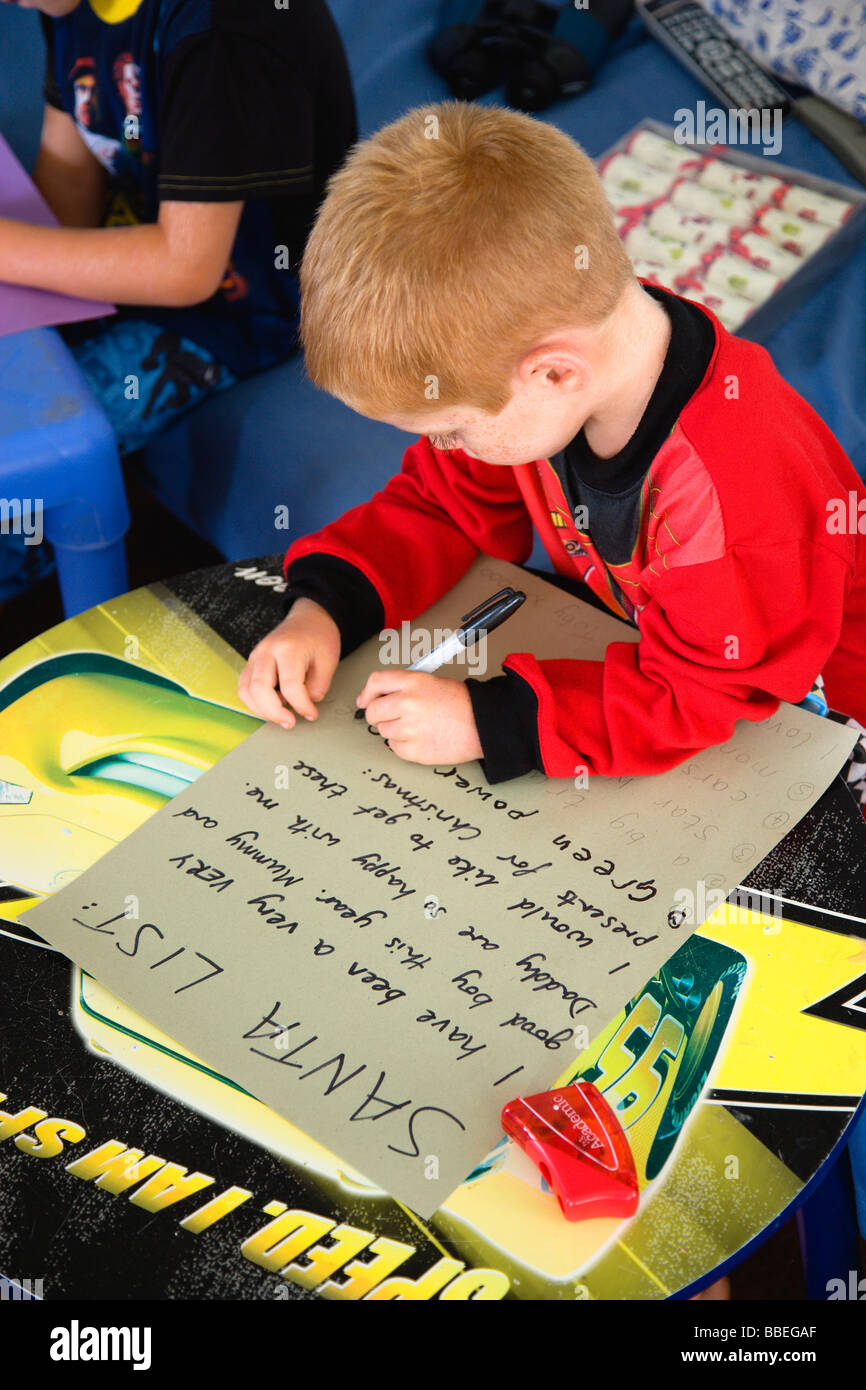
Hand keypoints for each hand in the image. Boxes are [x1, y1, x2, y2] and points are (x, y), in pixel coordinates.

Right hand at [238, 599, 339, 727]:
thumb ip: (318, 687)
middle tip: (291, 722)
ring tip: (281, 716)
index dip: (301, 706)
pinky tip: (271, 707)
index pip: (290, 686)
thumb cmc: (319, 636)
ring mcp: (256, 656)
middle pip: (260, 689)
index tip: (311, 714)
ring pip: (246, 691)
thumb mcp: (328, 661)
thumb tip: (304, 707)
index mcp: (289, 648)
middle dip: (275, 713)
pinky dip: (255, 702)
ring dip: (262, 710)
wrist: (309, 618)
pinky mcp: (252, 662)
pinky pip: (244, 687)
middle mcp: (267, 651)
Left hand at [356, 670, 482, 764]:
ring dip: (394, 730)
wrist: (484, 725)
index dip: (367, 693)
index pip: (375, 682)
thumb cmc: (463, 704)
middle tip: (389, 717)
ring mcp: (411, 729)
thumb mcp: (432, 682)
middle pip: (373, 711)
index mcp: (413, 682)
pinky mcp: (415, 750)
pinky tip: (420, 738)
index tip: (365, 700)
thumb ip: (403, 687)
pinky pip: (394, 748)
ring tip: (416, 727)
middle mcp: (409, 703)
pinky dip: (403, 745)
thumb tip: (375, 697)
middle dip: (377, 715)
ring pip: (383, 731)